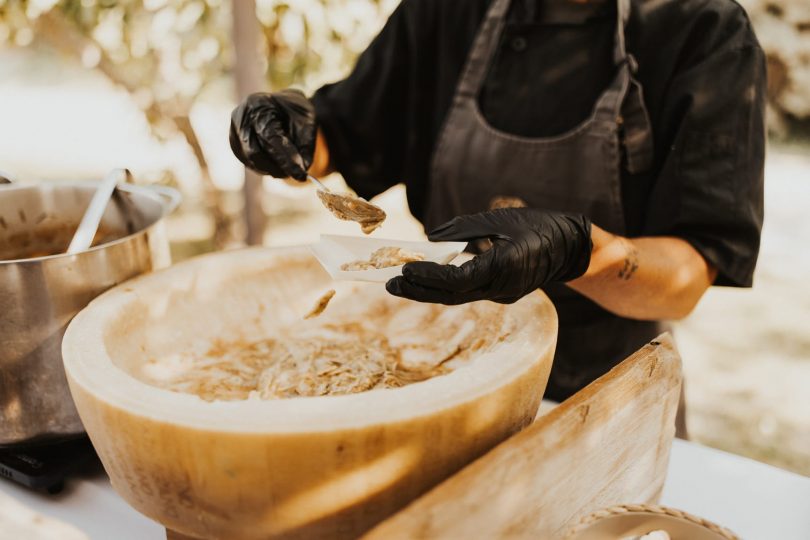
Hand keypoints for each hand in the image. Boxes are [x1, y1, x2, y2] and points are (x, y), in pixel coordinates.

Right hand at [229, 90, 316, 179]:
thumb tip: (300, 172)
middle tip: (297, 174)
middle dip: (277, 167)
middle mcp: (240, 117)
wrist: (281, 105)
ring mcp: (234, 131)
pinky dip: (265, 168)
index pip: (270, 137)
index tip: (300, 174)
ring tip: (289, 166)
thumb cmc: (295, 112)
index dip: (285, 158)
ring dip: (272, 169)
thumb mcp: (307, 123)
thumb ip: (304, 146)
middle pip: (254, 152)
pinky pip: (249, 163)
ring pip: (251, 161)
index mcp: (258, 104)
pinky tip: (278, 163)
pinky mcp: (235, 144)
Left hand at [386, 208, 592, 304]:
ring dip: (428, 291)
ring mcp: (502, 294)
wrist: (572, 248)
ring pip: (458, 297)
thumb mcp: (500, 218)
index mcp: (503, 267)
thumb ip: (464, 228)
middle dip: (419, 290)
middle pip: (452, 295)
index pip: (458, 280)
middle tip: (391, 283)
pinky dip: (444, 287)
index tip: (405, 268)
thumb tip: (431, 238)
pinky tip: (425, 280)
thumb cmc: (538, 226)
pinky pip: (468, 292)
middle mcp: (501, 287)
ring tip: (400, 283)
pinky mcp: (501, 294)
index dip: (429, 276)